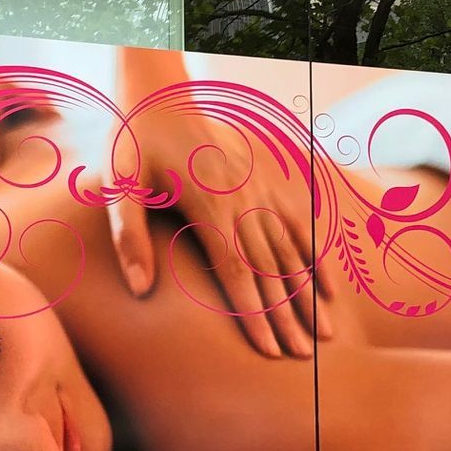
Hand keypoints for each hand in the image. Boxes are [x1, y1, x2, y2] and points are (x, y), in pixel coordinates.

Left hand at [107, 47, 326, 358]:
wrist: (159, 91)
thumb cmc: (132, 141)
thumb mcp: (119, 185)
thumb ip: (129, 235)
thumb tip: (139, 288)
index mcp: (210, 206)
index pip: (238, 273)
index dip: (255, 316)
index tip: (270, 352)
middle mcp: (244, 199)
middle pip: (271, 270)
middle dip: (288, 317)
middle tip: (305, 359)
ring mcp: (261, 187)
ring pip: (292, 250)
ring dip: (309, 293)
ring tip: (326, 334)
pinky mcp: (268, 177)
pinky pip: (302, 220)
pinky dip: (318, 254)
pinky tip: (331, 286)